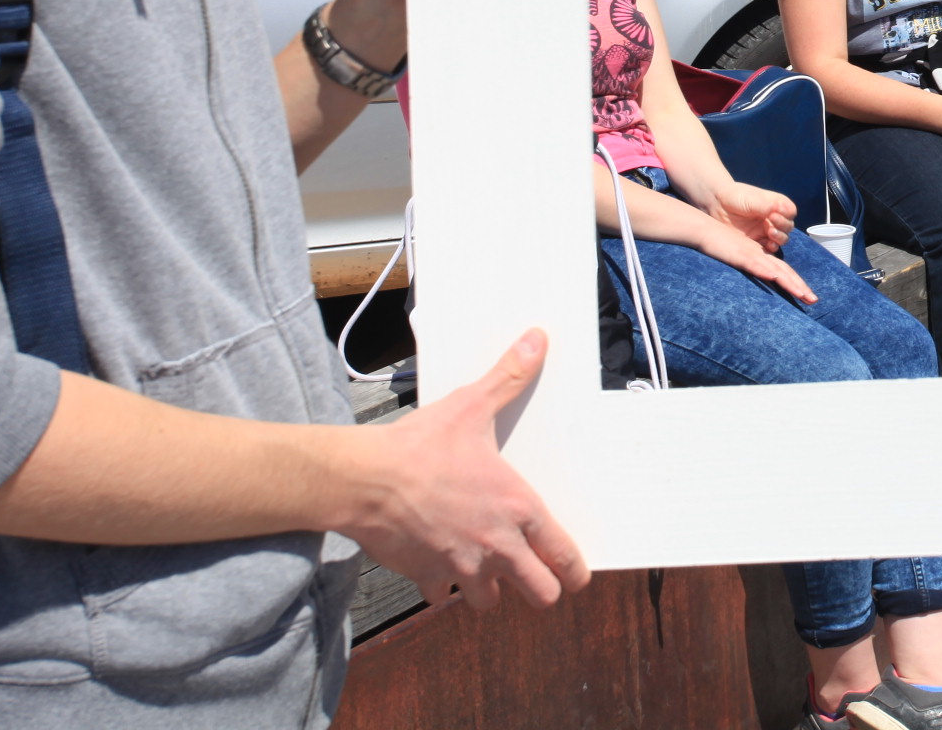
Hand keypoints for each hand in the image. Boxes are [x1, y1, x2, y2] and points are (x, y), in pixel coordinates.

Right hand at [337, 330, 589, 610]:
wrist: (364, 479)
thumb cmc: (421, 445)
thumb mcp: (471, 406)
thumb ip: (509, 378)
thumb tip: (538, 340)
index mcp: (517, 509)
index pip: (564, 556)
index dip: (575, 570)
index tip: (577, 576)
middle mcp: (496, 546)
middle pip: (540, 594)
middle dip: (541, 588)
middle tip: (535, 578)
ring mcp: (461, 566)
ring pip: (490, 602)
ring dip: (491, 589)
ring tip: (486, 568)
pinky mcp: (426, 576)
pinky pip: (441, 595)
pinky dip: (442, 585)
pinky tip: (438, 564)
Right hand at [698, 221, 816, 301]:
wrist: (705, 229)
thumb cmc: (720, 246)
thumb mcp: (739, 259)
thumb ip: (751, 268)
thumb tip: (762, 283)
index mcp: (762, 257)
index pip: (783, 272)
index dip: (796, 284)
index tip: (807, 297)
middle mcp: (761, 255)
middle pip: (784, 272)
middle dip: (799, 286)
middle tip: (813, 300)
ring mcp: (751, 254)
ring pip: (774, 269)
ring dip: (789, 282)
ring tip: (802, 294)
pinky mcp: (739, 254)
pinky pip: (753, 263)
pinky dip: (764, 270)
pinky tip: (773, 277)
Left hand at [712, 181, 795, 250]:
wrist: (717, 204)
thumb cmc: (736, 196)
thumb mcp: (753, 199)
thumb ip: (768, 205)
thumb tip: (783, 209)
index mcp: (776, 205)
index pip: (790, 212)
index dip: (787, 214)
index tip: (776, 212)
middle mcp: (773, 219)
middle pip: (788, 227)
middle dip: (783, 225)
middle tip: (771, 221)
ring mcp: (766, 231)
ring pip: (782, 239)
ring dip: (779, 237)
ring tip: (770, 232)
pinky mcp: (757, 242)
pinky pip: (770, 249)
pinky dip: (772, 248)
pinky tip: (768, 246)